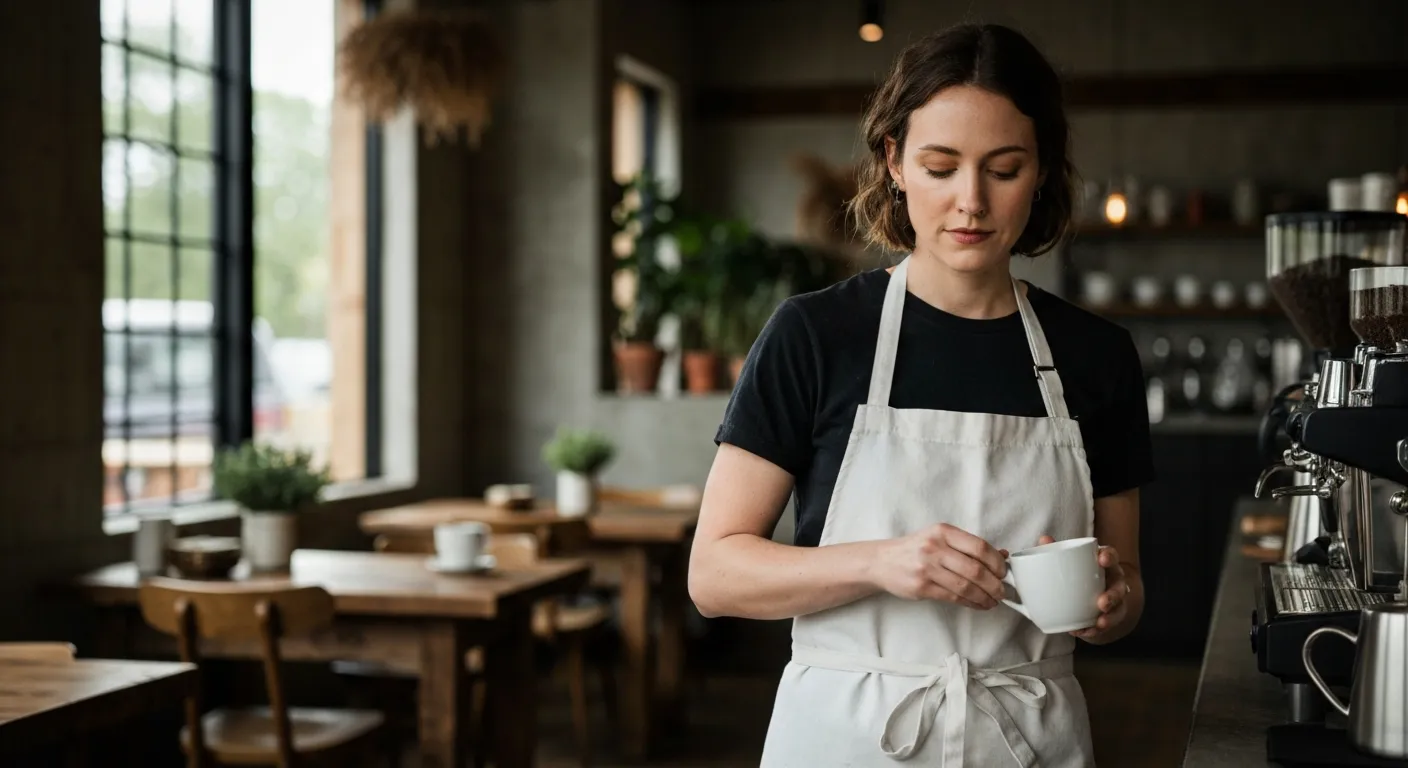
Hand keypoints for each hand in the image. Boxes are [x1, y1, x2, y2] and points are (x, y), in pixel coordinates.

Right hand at [872, 524, 1008, 609]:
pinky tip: (978, 605)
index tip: (1004, 573)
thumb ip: (968, 546)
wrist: (881, 561)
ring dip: (985, 597)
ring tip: (993, 601)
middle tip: (1002, 592)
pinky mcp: (921, 587)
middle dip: (995, 584)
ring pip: (966, 586)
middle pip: (975, 569)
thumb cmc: (915, 550)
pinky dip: (970, 603)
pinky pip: (953, 597)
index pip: (979, 547)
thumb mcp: (940, 539)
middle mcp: (934, 547)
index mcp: (943, 531)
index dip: (997, 563)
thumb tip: (1002, 556)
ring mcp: (926, 568)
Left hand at [1034, 535, 1129, 640]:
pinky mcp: (1110, 615)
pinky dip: (1096, 629)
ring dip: (1110, 616)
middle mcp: (1113, 580)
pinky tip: (1085, 632)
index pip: (1111, 555)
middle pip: (1119, 585)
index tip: (1102, 559)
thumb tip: (1043, 539)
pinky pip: (1108, 623)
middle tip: (1102, 603)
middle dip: (1113, 595)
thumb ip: (1055, 549)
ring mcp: (1114, 599)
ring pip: (1118, 607)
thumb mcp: (1067, 560)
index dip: (1109, 556)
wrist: (1086, 595)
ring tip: (1099, 623)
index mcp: (1103, 562)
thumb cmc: (1076, 572)